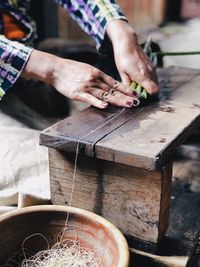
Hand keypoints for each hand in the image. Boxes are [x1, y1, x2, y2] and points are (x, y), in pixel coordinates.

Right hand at [22, 50, 138, 108]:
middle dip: (125, 97)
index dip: (126, 89)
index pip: (115, 83)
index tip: (135, 94)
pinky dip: (97, 102)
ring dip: (117, 101)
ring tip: (128, 105)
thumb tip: (109, 86)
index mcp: (98, 73)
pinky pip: (89, 98)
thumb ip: (98, 78)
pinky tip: (105, 106)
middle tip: (136, 102)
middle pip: (112, 90)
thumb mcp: (88, 70)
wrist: (56, 69)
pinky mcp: (77, 93)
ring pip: (104, 95)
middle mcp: (94, 79)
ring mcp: (86, 86)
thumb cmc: (72, 69)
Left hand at [106, 20, 158, 94]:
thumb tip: (131, 95)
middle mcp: (150, 72)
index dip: (148, 96)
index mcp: (142, 75)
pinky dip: (149, 81)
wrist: (128, 43)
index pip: (153, 91)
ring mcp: (152, 69)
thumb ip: (128, 85)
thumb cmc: (123, 58)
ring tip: (137, 84)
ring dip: (148, 87)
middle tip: (137, 90)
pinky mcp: (152, 66)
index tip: (139, 96)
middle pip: (155, 89)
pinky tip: (140, 78)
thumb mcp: (122, 73)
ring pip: (155, 83)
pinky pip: (154, 78)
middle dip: (147, 93)